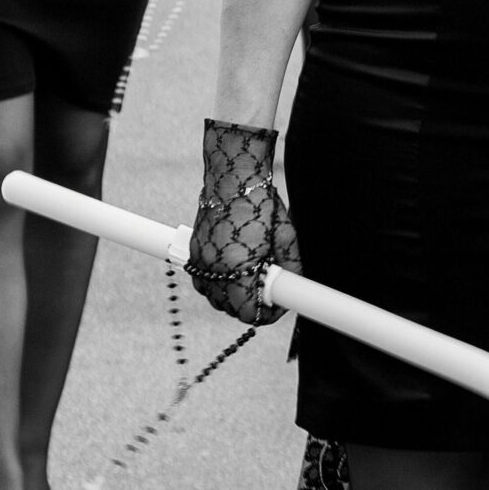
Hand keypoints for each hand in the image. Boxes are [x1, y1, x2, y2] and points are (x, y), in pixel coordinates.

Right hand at [188, 120, 298, 324]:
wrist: (233, 176)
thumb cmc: (261, 203)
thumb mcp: (285, 235)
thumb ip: (291, 266)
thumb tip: (295, 287)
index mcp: (237, 267)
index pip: (249, 312)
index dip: (268, 314)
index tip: (280, 305)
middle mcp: (213, 269)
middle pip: (231, 309)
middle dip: (251, 305)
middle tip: (269, 290)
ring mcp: (200, 262)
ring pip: (216, 298)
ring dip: (233, 296)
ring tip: (253, 277)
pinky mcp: (194, 253)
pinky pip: (204, 282)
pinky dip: (218, 283)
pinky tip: (234, 269)